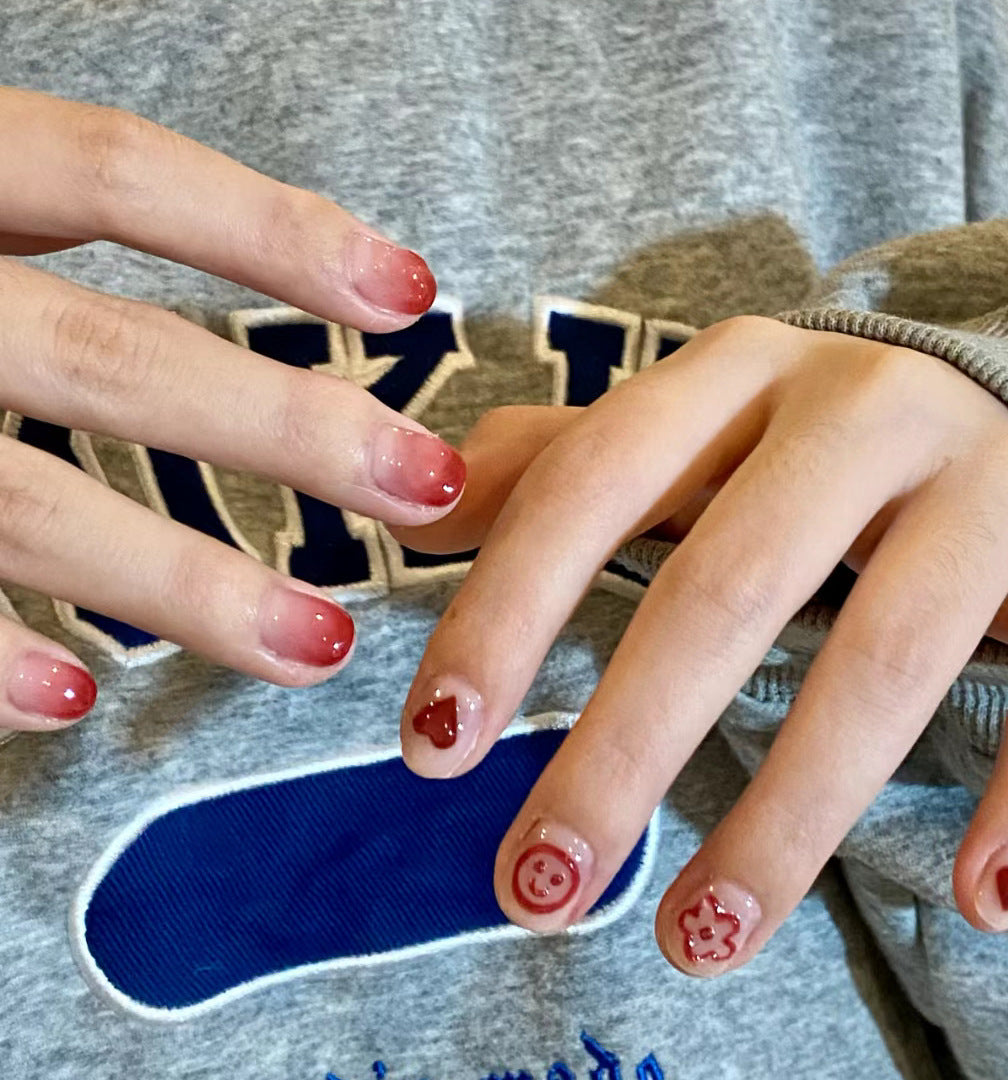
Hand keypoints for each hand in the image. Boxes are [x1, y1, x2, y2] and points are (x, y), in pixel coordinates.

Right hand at [0, 88, 463, 732]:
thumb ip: (37, 235)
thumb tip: (240, 299)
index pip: (114, 174)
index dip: (271, 229)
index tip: (411, 293)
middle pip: (112, 360)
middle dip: (284, 432)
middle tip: (426, 485)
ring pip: (20, 507)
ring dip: (183, 583)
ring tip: (317, 647)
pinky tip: (73, 703)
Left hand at [395, 313, 1007, 972]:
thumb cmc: (805, 438)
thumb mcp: (687, 428)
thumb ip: (561, 465)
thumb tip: (416, 509)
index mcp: (733, 378)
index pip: (590, 487)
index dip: (503, 616)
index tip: (434, 752)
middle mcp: (856, 411)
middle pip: (724, 589)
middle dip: (624, 751)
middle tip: (538, 886)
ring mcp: (984, 476)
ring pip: (883, 657)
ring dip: (787, 820)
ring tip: (697, 939)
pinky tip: (983, 900)